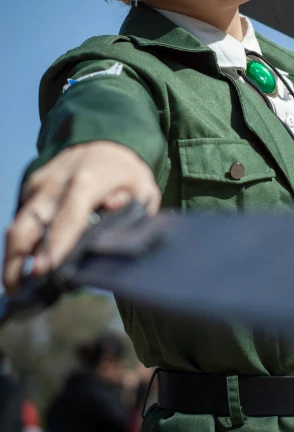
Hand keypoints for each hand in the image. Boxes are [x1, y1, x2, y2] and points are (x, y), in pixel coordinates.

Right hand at [3, 141, 160, 291]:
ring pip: (17, 224)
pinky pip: (21, 217)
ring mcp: (40, 185)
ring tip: (16, 285)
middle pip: (28, 225)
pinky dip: (20, 242)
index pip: (67, 220)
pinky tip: (24, 264)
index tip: (44, 271)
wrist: (104, 141)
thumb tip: (112, 212)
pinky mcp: (31, 188)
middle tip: (19, 290)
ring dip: (12, 256)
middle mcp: (56, 183)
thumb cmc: (125, 173)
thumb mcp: (142, 187)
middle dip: (17, 259)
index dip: (54, 247)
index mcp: (86, 183)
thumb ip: (133, 206)